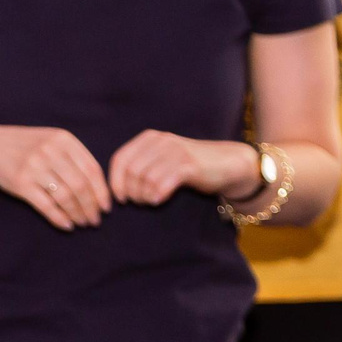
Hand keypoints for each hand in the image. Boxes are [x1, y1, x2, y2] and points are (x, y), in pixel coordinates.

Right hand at [0, 125, 110, 229]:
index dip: (101, 191)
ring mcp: (35, 167)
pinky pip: (45, 205)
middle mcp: (50, 151)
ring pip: (64, 196)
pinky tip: (66, 225)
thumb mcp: (53, 142)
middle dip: (91, 206)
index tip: (106, 207)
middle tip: (95, 221)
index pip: (91, 169)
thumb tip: (98, 188)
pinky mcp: (21, 183)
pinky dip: (58, 217)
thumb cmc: (29, 147)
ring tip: (82, 223)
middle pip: (80, 185)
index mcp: (64, 140)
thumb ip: (74, 157)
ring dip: (77, 213)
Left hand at [108, 132, 253, 207]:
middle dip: (131, 192)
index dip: (115, 182)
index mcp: (149, 138)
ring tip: (151, 200)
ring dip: (143, 196)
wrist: (225, 164)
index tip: (121, 198)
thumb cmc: (187, 167)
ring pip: (145, 179)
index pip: (120, 159)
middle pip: (130, 172)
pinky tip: (159, 200)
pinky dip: (157, 195)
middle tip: (140, 202)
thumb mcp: (160, 161)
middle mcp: (161, 141)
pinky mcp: (188, 165)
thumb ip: (139, 168)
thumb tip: (115, 190)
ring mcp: (175, 151)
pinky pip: (162, 183)